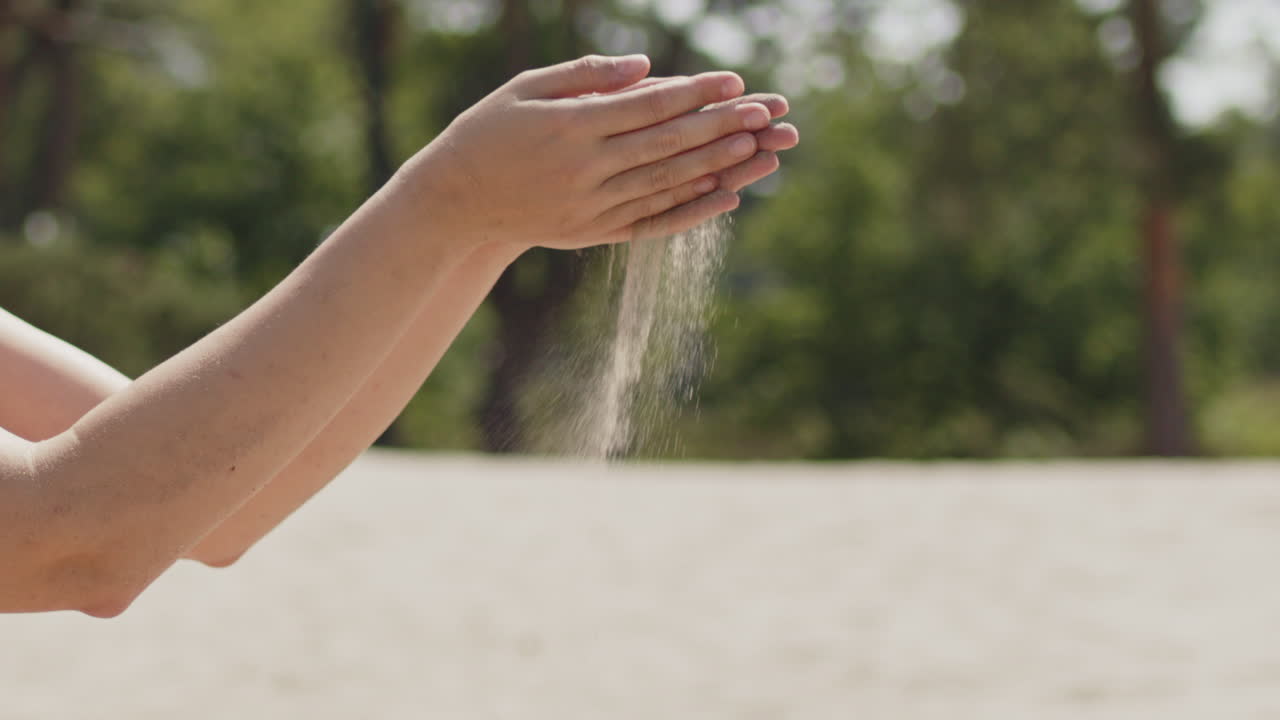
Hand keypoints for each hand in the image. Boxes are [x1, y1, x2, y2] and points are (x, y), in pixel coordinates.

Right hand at [401, 55, 769, 250]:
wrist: (455, 202)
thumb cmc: (489, 133)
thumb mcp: (526, 88)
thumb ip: (585, 76)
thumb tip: (645, 67)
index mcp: (570, 127)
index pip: (648, 106)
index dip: (695, 93)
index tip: (734, 80)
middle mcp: (584, 169)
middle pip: (667, 144)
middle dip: (720, 127)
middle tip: (765, 112)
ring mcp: (590, 206)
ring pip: (666, 183)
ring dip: (717, 166)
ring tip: (758, 149)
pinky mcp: (592, 233)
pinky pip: (652, 220)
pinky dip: (691, 208)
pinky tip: (724, 197)